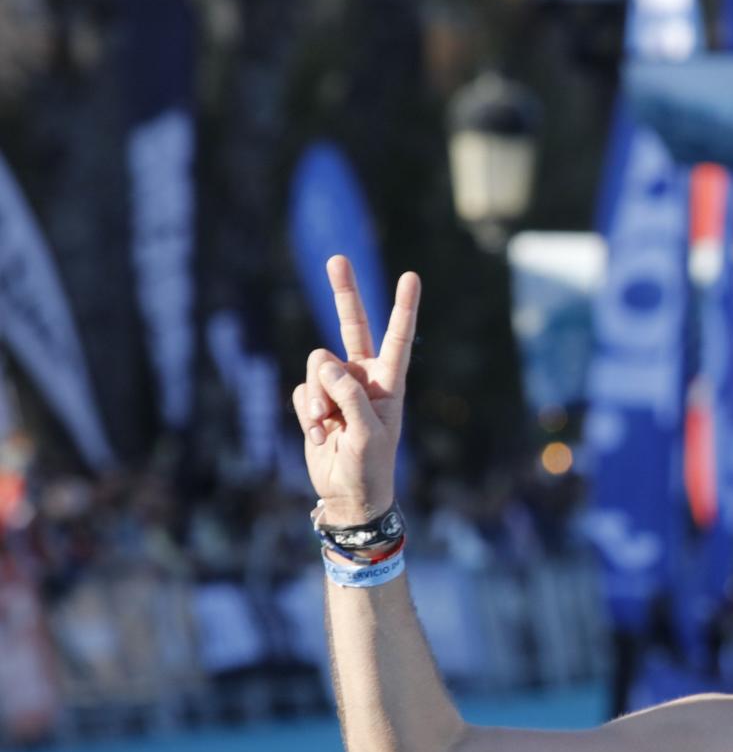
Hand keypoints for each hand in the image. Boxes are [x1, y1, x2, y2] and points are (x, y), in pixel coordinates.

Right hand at [291, 258, 420, 525]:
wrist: (348, 493)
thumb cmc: (370, 466)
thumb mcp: (368, 433)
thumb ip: (350, 395)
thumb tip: (326, 361)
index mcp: (389, 382)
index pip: (397, 338)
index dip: (403, 308)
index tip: (411, 276)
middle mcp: (364, 377)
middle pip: (352, 326)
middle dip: (345, 293)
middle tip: (337, 259)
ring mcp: (337, 387)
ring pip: (317, 365)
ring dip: (319, 398)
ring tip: (331, 426)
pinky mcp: (315, 400)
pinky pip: (303, 391)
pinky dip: (308, 414)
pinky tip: (320, 435)